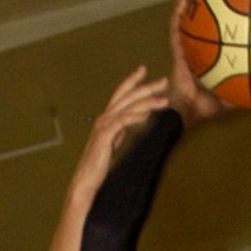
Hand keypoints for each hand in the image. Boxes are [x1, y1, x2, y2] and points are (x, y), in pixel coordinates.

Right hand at [73, 66, 171, 193]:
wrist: (86, 180)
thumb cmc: (99, 166)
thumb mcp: (113, 143)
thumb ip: (121, 131)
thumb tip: (136, 121)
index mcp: (106, 118)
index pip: (121, 94)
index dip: (132, 81)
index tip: (144, 70)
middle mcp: (104, 118)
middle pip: (127, 96)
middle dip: (146, 87)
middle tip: (164, 81)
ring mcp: (103, 126)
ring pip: (128, 108)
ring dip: (147, 102)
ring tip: (164, 100)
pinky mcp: (104, 136)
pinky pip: (122, 122)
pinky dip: (134, 116)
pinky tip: (146, 114)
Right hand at [167, 0, 227, 127]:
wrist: (185, 114)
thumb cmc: (207, 109)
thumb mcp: (237, 96)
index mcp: (208, 57)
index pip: (216, 34)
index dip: (224, 19)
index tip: (235, 3)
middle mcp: (196, 49)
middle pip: (201, 21)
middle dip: (208, 1)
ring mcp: (184, 47)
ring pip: (186, 18)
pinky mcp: (175, 49)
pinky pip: (176, 25)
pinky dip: (179, 9)